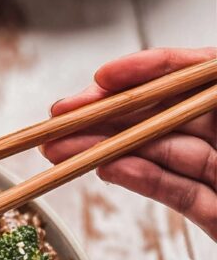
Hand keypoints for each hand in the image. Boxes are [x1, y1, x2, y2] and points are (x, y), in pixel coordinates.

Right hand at [42, 47, 216, 239]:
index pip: (190, 76)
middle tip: (57, 121)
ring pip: (160, 154)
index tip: (102, 78)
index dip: (145, 72)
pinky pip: (177, 194)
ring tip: (61, 150)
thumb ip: (211, 78)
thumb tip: (190, 66)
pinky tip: (106, 169)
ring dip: (107, 150)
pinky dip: (140, 180)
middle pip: (162, 116)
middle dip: (106, 116)